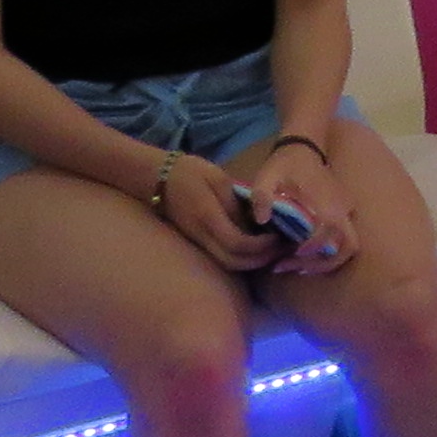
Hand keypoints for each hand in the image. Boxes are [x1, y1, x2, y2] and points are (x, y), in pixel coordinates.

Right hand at [159, 151, 278, 272]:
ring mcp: (196, 241)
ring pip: (226, 264)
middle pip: (234, 262)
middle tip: (280, 248)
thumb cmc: (190, 173)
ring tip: (271, 250)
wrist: (156, 177)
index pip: (239, 244)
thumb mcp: (219, 179)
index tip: (278, 236)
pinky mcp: (196, 241)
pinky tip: (253, 247)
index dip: (262, 246)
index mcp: (208, 218)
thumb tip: (256, 225)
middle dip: (261, 260)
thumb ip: (237, 203)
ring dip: (251, 262)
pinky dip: (239, 257)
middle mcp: (201, 235)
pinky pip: (220, 257)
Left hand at [241, 135, 357, 274]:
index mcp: (327, 202)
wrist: (303, 148)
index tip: (291, 255)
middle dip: (322, 263)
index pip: (329, 233)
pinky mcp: (345, 214)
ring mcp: (347, 211)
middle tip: (292, 266)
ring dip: (326, 262)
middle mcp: (343, 209)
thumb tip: (263, 220)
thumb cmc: (284, 164)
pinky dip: (327, 253)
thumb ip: (261, 197)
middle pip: (347, 247)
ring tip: (297, 265)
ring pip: (349, 247)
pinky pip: (344, 239)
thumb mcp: (265, 177)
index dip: (313, 249)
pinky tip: (303, 253)